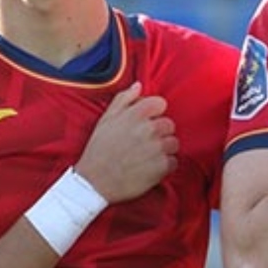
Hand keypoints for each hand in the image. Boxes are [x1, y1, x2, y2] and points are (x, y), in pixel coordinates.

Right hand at [75, 81, 179, 202]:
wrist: (94, 182)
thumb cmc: (99, 149)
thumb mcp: (106, 119)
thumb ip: (124, 99)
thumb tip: (138, 85)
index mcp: (136, 114)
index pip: (161, 104)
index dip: (154, 114)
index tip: (146, 123)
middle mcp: (150, 129)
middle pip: (169, 125)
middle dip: (159, 133)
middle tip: (144, 143)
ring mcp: (158, 148)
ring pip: (173, 143)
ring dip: (164, 149)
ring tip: (146, 156)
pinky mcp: (162, 167)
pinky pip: (173, 162)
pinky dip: (164, 166)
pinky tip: (149, 167)